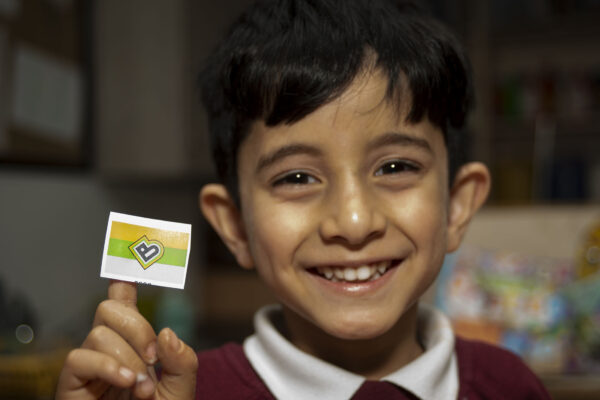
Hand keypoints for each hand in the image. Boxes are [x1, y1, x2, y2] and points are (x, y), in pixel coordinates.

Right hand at [56, 280, 197, 398]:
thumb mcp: (180, 388)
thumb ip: (182, 362)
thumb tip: (165, 333)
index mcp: (133, 343)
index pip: (123, 303)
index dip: (122, 282)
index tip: (128, 266)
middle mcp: (108, 348)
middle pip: (110, 309)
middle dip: (138, 328)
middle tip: (153, 358)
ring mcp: (89, 365)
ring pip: (99, 334)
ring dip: (128, 359)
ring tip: (142, 388)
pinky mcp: (71, 383)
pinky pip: (78, 358)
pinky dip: (106, 367)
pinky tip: (125, 382)